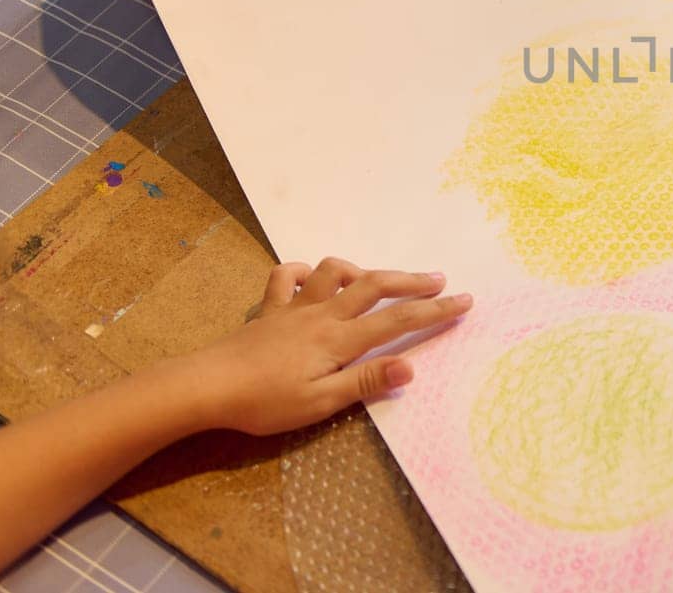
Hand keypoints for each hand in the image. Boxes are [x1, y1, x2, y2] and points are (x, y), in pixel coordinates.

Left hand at [178, 258, 470, 435]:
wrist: (207, 386)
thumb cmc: (265, 402)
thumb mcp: (320, 402)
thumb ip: (366, 381)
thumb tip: (411, 366)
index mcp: (339, 339)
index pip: (397, 321)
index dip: (434, 311)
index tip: (465, 301)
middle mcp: (322, 314)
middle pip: (374, 286)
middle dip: (411, 281)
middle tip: (439, 280)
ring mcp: (294, 308)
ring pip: (334, 272)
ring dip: (361, 270)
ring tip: (376, 279)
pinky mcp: (269, 310)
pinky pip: (287, 277)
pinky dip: (304, 272)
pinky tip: (312, 281)